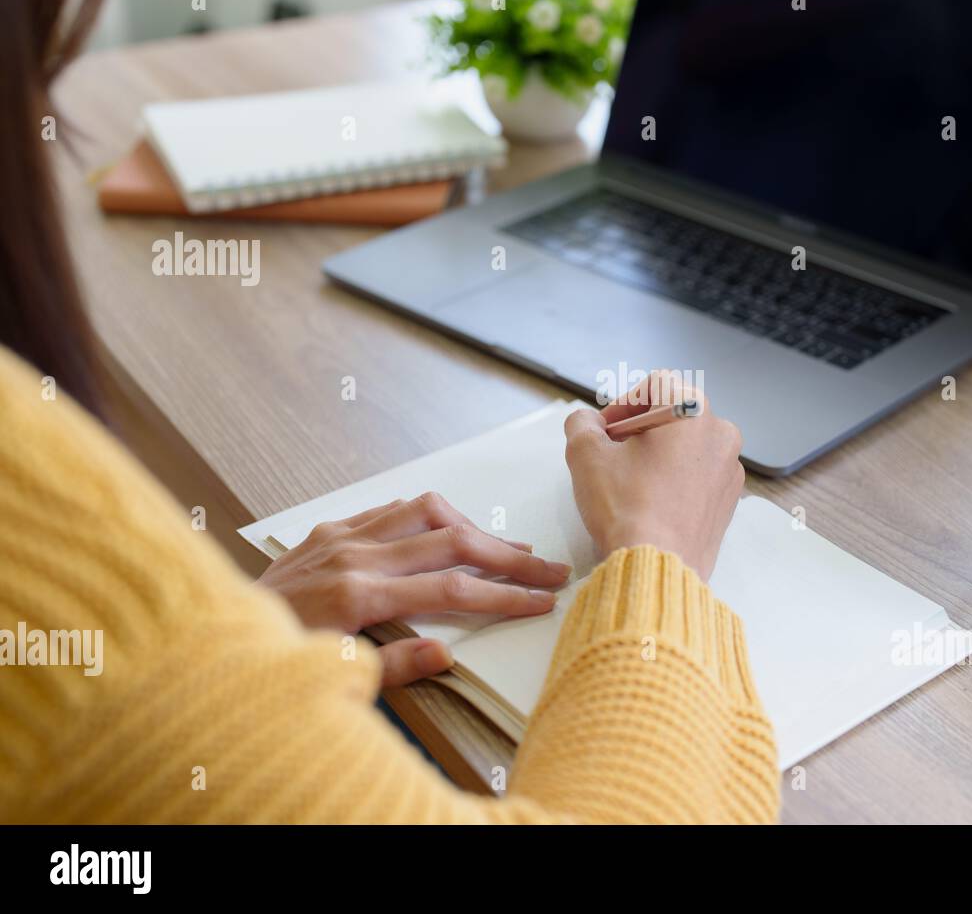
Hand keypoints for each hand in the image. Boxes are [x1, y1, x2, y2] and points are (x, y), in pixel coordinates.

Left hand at [257, 492, 570, 686]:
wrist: (206, 641)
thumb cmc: (269, 665)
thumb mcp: (333, 679)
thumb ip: (393, 667)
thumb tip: (446, 656)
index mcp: (357, 596)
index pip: (453, 590)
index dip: (504, 595)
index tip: (540, 600)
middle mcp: (353, 555)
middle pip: (453, 542)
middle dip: (509, 556)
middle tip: (548, 568)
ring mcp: (340, 536)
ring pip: (426, 511)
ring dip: (474, 527)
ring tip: (505, 548)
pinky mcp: (327, 530)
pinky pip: (391, 508)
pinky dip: (430, 516)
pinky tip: (448, 529)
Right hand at [564, 372, 744, 579]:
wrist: (657, 565)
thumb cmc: (627, 508)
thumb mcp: (585, 455)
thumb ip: (581, 424)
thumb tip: (587, 423)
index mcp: (691, 410)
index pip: (654, 385)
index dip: (622, 404)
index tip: (605, 431)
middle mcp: (720, 432)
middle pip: (674, 414)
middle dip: (640, 429)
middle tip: (613, 453)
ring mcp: (729, 467)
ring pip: (689, 445)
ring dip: (659, 454)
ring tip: (631, 481)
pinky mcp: (729, 499)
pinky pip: (700, 475)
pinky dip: (677, 479)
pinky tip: (652, 501)